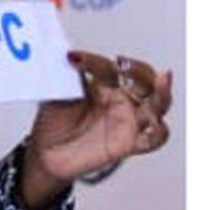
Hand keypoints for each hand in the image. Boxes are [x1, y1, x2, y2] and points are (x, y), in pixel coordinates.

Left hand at [19, 50, 174, 208]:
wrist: (47, 153)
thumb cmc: (54, 122)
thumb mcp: (56, 95)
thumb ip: (67, 78)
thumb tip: (68, 56)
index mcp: (105, 85)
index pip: (108, 68)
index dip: (92, 62)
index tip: (73, 59)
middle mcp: (121, 101)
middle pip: (145, 80)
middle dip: (139, 70)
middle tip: (124, 65)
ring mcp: (127, 121)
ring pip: (157, 105)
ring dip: (162, 92)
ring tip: (162, 79)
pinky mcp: (128, 144)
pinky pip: (153, 140)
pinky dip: (160, 132)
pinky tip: (156, 124)